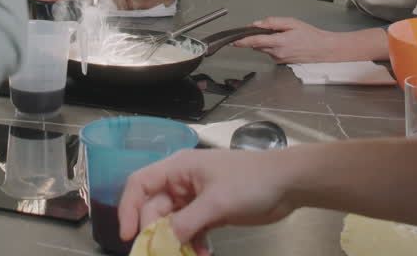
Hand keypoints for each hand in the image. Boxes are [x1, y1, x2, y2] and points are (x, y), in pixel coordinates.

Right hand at [118, 149, 299, 254]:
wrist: (288, 184)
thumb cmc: (251, 181)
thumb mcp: (217, 202)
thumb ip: (187, 221)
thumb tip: (165, 240)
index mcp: (178, 168)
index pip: (140, 184)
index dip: (128, 208)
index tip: (129, 236)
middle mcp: (182, 182)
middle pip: (154, 208)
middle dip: (157, 232)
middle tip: (163, 254)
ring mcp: (196, 197)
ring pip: (172, 223)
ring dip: (176, 241)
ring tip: (187, 255)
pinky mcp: (210, 211)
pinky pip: (190, 229)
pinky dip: (192, 243)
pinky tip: (202, 253)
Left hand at [232, 16, 342, 63]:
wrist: (323, 49)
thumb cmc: (311, 36)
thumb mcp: (292, 23)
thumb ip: (273, 23)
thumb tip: (258, 24)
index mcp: (279, 42)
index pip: (255, 41)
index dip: (242, 41)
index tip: (234, 41)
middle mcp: (277, 53)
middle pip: (257, 45)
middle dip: (256, 37)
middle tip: (264, 29)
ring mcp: (279, 59)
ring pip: (263, 49)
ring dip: (265, 42)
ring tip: (281, 35)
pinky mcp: (281, 62)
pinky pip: (271, 53)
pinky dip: (272, 46)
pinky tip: (284, 42)